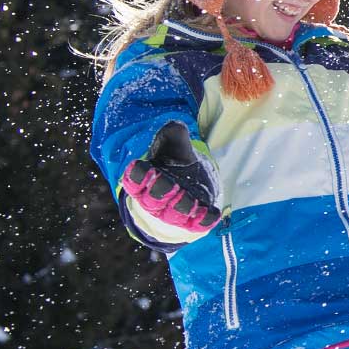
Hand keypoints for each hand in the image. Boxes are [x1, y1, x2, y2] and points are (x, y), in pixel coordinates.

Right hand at [121, 122, 219, 236]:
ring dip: (182, 207)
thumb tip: (176, 125)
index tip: (144, 168)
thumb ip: (174, 136)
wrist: (187, 185)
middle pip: (153, 199)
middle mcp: (154, 199)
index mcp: (144, 180)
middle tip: (170, 184)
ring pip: (174, 213)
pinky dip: (203, 220)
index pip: (135, 180)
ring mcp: (173, 211)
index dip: (138, 176)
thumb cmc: (173, 163)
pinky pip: (196, 223)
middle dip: (161, 191)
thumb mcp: (173, 148)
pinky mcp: (193, 219)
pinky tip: (212, 213)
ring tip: (191, 202)